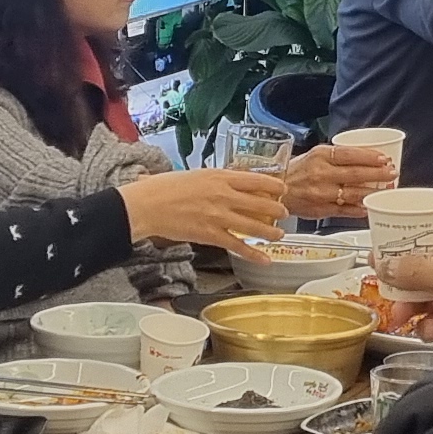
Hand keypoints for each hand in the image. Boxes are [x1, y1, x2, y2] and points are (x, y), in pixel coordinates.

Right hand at [120, 169, 294, 248]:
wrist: (148, 204)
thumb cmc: (164, 187)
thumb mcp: (195, 175)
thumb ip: (214, 180)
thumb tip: (225, 183)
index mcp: (220, 177)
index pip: (255, 180)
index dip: (273, 185)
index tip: (282, 188)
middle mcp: (224, 195)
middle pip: (260, 203)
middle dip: (276, 210)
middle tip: (284, 213)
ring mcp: (219, 216)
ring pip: (254, 226)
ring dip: (270, 232)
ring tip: (279, 235)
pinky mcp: (211, 235)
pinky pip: (238, 246)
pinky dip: (254, 253)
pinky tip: (265, 258)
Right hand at [277, 144, 393, 216]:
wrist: (276, 190)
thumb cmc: (297, 171)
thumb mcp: (315, 154)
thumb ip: (338, 156)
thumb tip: (367, 156)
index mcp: (320, 156)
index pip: (350, 154)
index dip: (370, 157)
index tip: (385, 158)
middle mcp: (320, 174)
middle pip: (355, 174)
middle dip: (378, 174)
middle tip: (392, 173)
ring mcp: (321, 194)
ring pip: (353, 193)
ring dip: (372, 192)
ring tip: (385, 189)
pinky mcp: (321, 210)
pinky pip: (345, 210)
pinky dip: (359, 209)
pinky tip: (369, 206)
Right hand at [388, 224, 432, 348]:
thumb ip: (421, 271)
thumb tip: (388, 264)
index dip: (411, 236)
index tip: (385, 241)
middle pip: (425, 267)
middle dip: (403, 277)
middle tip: (383, 279)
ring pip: (426, 297)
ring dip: (410, 305)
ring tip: (402, 313)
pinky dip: (426, 327)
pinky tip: (428, 330)